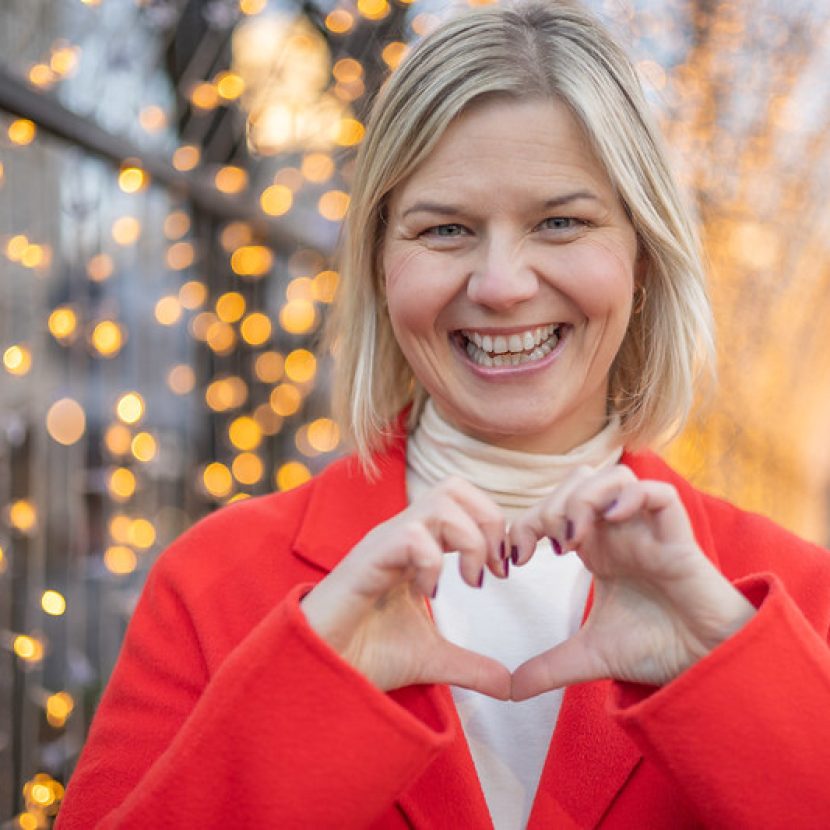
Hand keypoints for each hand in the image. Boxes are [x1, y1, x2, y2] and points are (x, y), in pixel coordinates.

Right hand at [300, 477, 511, 698]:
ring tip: (470, 582)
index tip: (504, 572)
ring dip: (469, 539)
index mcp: (418, 545)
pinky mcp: (367, 561)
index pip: (462, 501)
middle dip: (489, 520)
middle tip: (494, 569)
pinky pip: (411, 537)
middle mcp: (401, 535)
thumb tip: (510, 686)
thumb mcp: (432, 659)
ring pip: (439, 501)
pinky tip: (431, 595)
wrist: (320, 672)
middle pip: (455, 487)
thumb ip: (471, 666)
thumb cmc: (365, 653)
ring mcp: (383, 543)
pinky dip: (434, 562)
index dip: (493, 526)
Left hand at [509, 465, 755, 700]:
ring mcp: (647, 529)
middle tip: (546, 548)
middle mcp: (618, 531)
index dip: (525, 522)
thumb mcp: (589, 656)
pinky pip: (658, 493)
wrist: (705, 666)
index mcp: (595, 547)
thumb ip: (548, 667)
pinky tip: (611, 523)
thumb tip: (510, 691)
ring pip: (614, 475)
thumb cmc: (655, 647)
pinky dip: (631, 497)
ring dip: (584, 498)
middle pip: (577, 480)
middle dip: (551, 505)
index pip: (553, 507)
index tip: (514, 560)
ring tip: (573, 539)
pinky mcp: (678, 538)